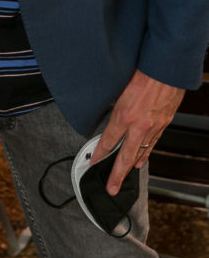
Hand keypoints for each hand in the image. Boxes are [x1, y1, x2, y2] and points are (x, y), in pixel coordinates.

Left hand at [91, 69, 183, 195]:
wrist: (165, 69)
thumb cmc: (142, 73)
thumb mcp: (120, 89)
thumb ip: (114, 106)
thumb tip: (108, 114)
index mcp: (124, 115)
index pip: (108, 141)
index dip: (99, 154)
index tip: (93, 163)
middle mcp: (139, 125)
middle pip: (124, 156)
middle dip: (116, 175)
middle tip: (111, 188)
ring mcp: (153, 127)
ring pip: (140, 152)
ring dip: (131, 165)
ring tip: (124, 175)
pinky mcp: (164, 124)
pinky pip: (153, 144)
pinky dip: (146, 153)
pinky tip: (141, 160)